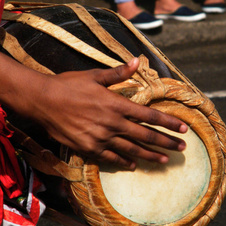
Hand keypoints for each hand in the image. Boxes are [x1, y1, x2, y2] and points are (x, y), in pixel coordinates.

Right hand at [32, 58, 186, 169]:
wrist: (42, 101)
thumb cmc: (69, 85)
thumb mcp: (94, 76)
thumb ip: (118, 73)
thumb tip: (136, 60)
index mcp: (116, 103)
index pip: (149, 115)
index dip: (168, 123)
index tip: (183, 129)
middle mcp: (112, 123)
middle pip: (145, 135)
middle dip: (166, 142)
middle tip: (182, 148)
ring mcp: (101, 138)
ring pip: (131, 150)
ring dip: (150, 155)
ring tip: (165, 160)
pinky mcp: (88, 148)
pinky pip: (111, 158)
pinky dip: (124, 162)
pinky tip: (134, 164)